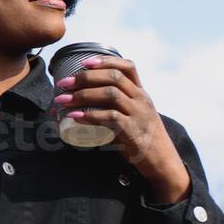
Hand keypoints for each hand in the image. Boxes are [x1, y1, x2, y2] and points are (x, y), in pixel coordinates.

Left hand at [53, 55, 190, 203]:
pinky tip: (74, 117)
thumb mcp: (133, 116)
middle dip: (85, 77)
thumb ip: (114, 108)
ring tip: (62, 100)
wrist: (161, 161)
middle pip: (113, 78)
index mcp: (141, 93)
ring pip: (110, 94)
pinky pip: (110, 117)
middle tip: (63, 84)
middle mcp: (141, 99)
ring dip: (82, 95)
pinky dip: (90, 116)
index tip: (83, 63)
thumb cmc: (140, 139)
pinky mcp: (133, 130)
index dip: (105, 61)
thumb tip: (78, 106)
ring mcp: (138, 114)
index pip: (127, 67)